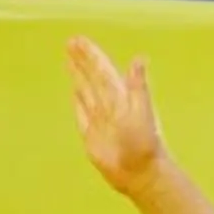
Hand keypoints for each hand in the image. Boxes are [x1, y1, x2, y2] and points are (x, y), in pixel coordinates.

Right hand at [67, 36, 164, 194]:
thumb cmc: (144, 143)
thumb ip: (137, 85)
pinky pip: (82, 114)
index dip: (90, 54)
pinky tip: (74, 94)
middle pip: (92, 77)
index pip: (102, 69)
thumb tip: (139, 58)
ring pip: (86, 92)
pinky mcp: (92, 136)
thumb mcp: (142, 110)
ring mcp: (100, 120)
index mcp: (120, 96)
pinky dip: (78, 103)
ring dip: (78, 76)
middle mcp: (109, 105)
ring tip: (69, 61)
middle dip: (81, 60)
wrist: (140, 173)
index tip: (78, 40)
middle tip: (70, 42)